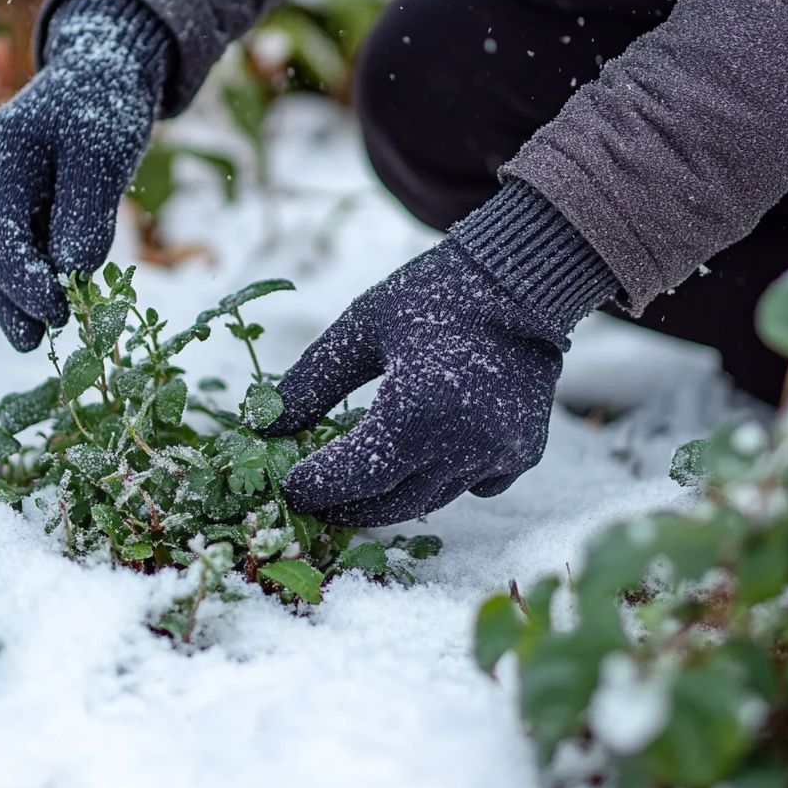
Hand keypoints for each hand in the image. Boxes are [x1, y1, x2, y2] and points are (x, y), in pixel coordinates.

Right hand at [0, 0, 168, 350]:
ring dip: (18, 297)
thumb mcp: (102, 154)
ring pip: (0, 254)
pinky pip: (21, 248)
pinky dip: (34, 279)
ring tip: (39, 338)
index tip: (54, 310)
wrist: (105, 75)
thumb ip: (85, 210)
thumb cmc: (105, 107)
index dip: (19, 277)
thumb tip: (71, 269)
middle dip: (10, 298)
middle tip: (35, 343)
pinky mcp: (22, 205)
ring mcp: (1, 190)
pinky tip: (52, 309)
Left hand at [266, 240, 571, 526]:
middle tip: (318, 499)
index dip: (316, 487)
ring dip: (392, 497)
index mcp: (418, 409)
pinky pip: (475, 485)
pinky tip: (424, 457)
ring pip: (432, 500)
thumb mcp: (361, 328)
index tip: (290, 486)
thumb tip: (264, 424)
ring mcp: (500, 453)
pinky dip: (444, 479)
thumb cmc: (432, 294)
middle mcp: (464, 442)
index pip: (353, 475)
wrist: (521, 280)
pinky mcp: (523, 452)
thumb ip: (312, 381)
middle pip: (392, 503)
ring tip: (359, 486)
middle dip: (348, 506)